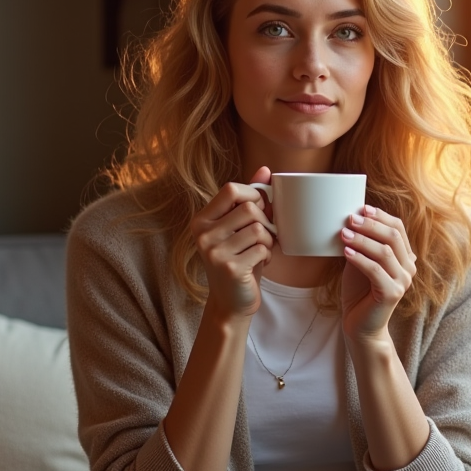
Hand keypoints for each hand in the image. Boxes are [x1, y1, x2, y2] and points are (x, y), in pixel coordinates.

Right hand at [189, 166, 274, 317]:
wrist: (231, 301)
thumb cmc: (238, 259)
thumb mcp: (240, 228)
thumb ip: (249, 198)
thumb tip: (266, 169)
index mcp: (202, 220)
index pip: (231, 189)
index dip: (253, 195)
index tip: (259, 210)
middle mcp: (203, 234)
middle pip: (248, 208)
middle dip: (265, 222)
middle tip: (263, 237)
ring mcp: (214, 252)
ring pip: (258, 228)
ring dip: (268, 241)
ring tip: (261, 251)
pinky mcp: (229, 268)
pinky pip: (262, 248)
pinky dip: (268, 255)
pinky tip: (260, 264)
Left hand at [339, 205, 417, 342]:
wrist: (360, 325)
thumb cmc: (359, 292)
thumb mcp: (360, 261)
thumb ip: (361, 243)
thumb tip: (349, 218)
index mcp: (404, 257)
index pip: (398, 228)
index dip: (381, 216)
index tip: (362, 208)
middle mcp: (408, 268)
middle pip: (393, 237)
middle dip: (370, 225)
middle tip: (350, 219)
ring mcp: (403, 281)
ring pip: (384, 252)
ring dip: (362, 240)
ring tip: (343, 234)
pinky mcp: (393, 293)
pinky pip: (376, 270)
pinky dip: (360, 259)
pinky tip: (346, 252)